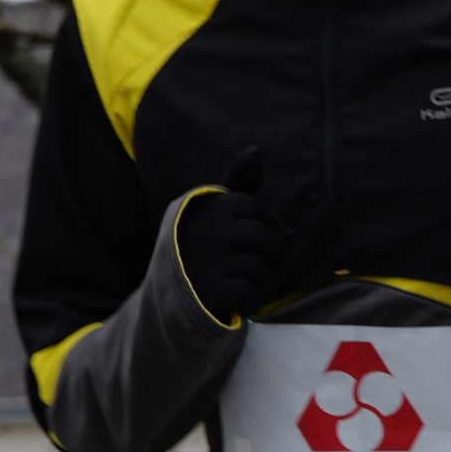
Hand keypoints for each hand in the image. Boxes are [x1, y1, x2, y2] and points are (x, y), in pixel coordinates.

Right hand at [176, 147, 296, 320]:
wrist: (175, 292)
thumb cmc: (208, 245)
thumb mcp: (220, 212)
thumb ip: (241, 184)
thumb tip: (255, 150)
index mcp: (202, 208)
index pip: (254, 209)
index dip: (272, 226)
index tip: (269, 236)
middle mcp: (200, 230)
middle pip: (264, 238)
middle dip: (276, 255)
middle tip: (268, 264)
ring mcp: (202, 261)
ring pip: (260, 268)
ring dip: (262, 280)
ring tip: (242, 279)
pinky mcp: (207, 291)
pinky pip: (251, 294)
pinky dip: (252, 301)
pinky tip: (237, 299)